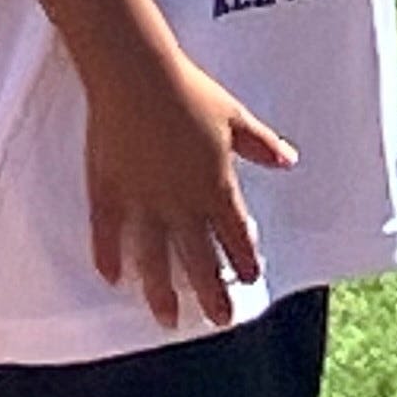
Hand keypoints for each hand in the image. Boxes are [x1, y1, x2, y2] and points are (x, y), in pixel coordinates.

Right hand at [82, 54, 297, 331]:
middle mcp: (180, 203)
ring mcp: (142, 201)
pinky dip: (108, 257)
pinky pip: (107, 233)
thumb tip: (289, 161)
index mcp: (214, 185)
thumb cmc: (190, 92)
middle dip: (210, 293)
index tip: (252, 279)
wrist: (137, 77)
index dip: (244, 257)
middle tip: (219, 320)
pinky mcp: (108, 192)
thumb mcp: (235, 116)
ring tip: (167, 319)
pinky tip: (112, 279)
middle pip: (197, 258)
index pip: (234, 233)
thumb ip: (261, 145)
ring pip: (153, 258)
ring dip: (162, 291)